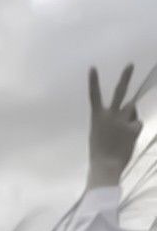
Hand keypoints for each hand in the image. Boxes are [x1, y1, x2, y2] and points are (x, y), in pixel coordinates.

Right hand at [87, 64, 142, 187]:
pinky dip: (134, 132)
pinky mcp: (133, 127)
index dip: (93, 81)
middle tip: (130, 64)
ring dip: (131, 114)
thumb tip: (131, 113)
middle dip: (125, 77)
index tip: (92, 68)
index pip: (94, 96)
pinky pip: (136, 125)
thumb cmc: (99, 154)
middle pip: (120, 92)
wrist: (105, 166)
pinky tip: (127, 141)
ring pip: (132, 109)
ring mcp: (123, 120)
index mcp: (97, 118)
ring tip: (123, 129)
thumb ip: (111, 122)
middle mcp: (110, 115)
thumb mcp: (98, 135)